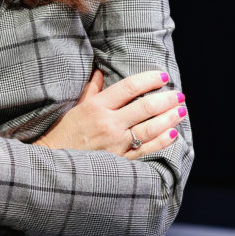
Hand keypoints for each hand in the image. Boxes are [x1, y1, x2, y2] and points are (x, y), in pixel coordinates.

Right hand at [35, 69, 185, 157]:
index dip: (149, 80)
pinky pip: (146, 149)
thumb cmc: (63, 133)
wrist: (53, 163)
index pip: (129, 87)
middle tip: (179, 94)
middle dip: (166, 99)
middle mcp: (108, 123)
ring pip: (150, 128)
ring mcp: (115, 143)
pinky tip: (173, 133)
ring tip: (181, 110)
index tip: (163, 76)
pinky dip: (162, 141)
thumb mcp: (76, 108)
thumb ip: (91, 90)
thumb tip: (100, 72)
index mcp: (96, 106)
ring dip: (169, 118)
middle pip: (144, 106)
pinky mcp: (119, 160)